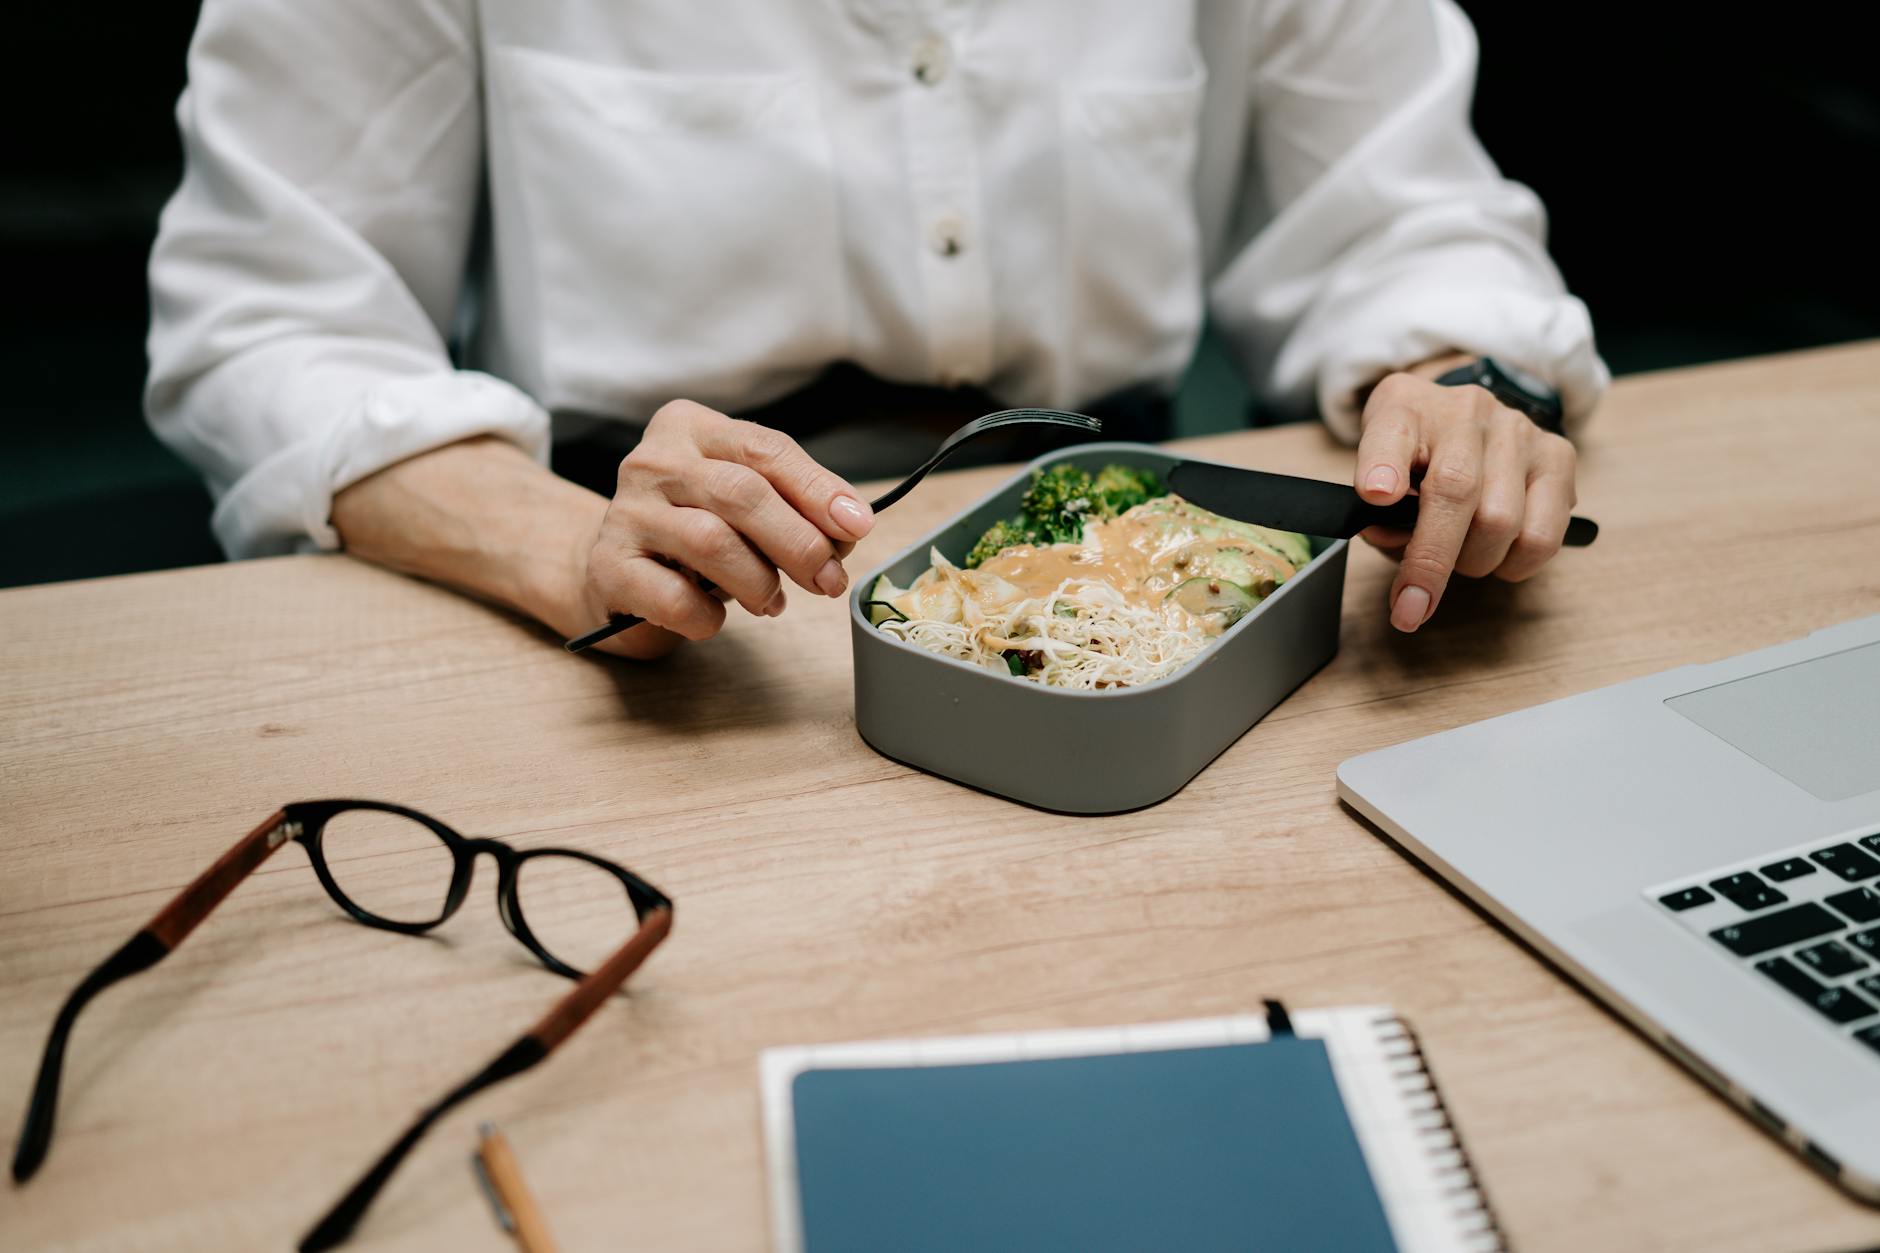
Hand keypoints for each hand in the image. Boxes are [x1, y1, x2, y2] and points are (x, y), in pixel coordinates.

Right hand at [576, 400, 874, 654]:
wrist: (611, 569)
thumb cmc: (692, 532)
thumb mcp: (743, 503)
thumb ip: (791, 504)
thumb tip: (848, 530)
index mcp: (690, 427)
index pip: (765, 448)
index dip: (818, 490)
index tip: (858, 526)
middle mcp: (653, 461)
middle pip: (742, 493)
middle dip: (799, 542)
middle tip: (829, 580)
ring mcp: (625, 511)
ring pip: (711, 542)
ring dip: (758, 580)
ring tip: (771, 601)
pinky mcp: (608, 566)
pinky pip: (675, 597)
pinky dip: (709, 616)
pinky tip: (713, 617)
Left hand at [1354, 368, 1577, 632]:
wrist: (1462, 421)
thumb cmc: (1414, 463)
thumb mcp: (1378, 477)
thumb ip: (1378, 516)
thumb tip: (1400, 548)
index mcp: (1404, 408)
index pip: (1391, 431)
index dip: (1382, 465)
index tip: (1375, 494)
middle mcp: (1464, 411)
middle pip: (1454, 489)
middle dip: (1431, 561)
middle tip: (1412, 606)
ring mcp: (1516, 430)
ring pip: (1501, 520)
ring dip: (1474, 562)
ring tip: (1461, 559)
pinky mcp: (1558, 456)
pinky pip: (1544, 533)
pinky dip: (1517, 564)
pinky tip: (1499, 556)